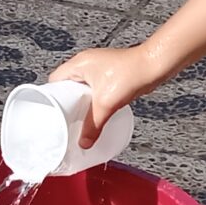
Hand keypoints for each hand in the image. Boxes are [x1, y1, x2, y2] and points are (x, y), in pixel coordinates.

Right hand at [46, 43, 161, 143]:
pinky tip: (98, 111)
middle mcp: (86, 63)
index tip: (53, 112)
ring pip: (82, 88)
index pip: (54, 80)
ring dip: (82, 102)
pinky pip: (95, 89)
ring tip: (82, 117)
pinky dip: (94, 100)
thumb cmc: (131, 73)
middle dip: (67, 102)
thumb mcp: (106, 103)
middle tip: (68, 117)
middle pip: (67, 85)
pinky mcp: (110, 74)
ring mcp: (98, 68)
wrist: (153, 66)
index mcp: (78, 63)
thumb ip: (93, 125)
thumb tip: (84, 141)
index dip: (52, 97)